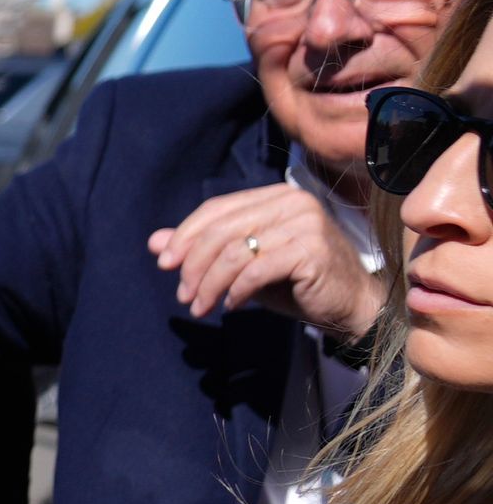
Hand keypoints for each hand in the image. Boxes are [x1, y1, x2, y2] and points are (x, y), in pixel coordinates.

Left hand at [148, 181, 384, 339]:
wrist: (348, 304)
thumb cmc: (294, 282)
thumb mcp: (242, 263)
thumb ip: (202, 249)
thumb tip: (154, 243)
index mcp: (274, 196)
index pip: (217, 209)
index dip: (184, 235)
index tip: (164, 264)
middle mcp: (292, 202)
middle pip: (221, 230)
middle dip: (193, 266)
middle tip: (183, 296)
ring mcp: (306, 223)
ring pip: (234, 252)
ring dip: (209, 284)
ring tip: (200, 307)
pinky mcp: (312, 249)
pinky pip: (256, 270)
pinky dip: (236, 290)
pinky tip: (230, 305)